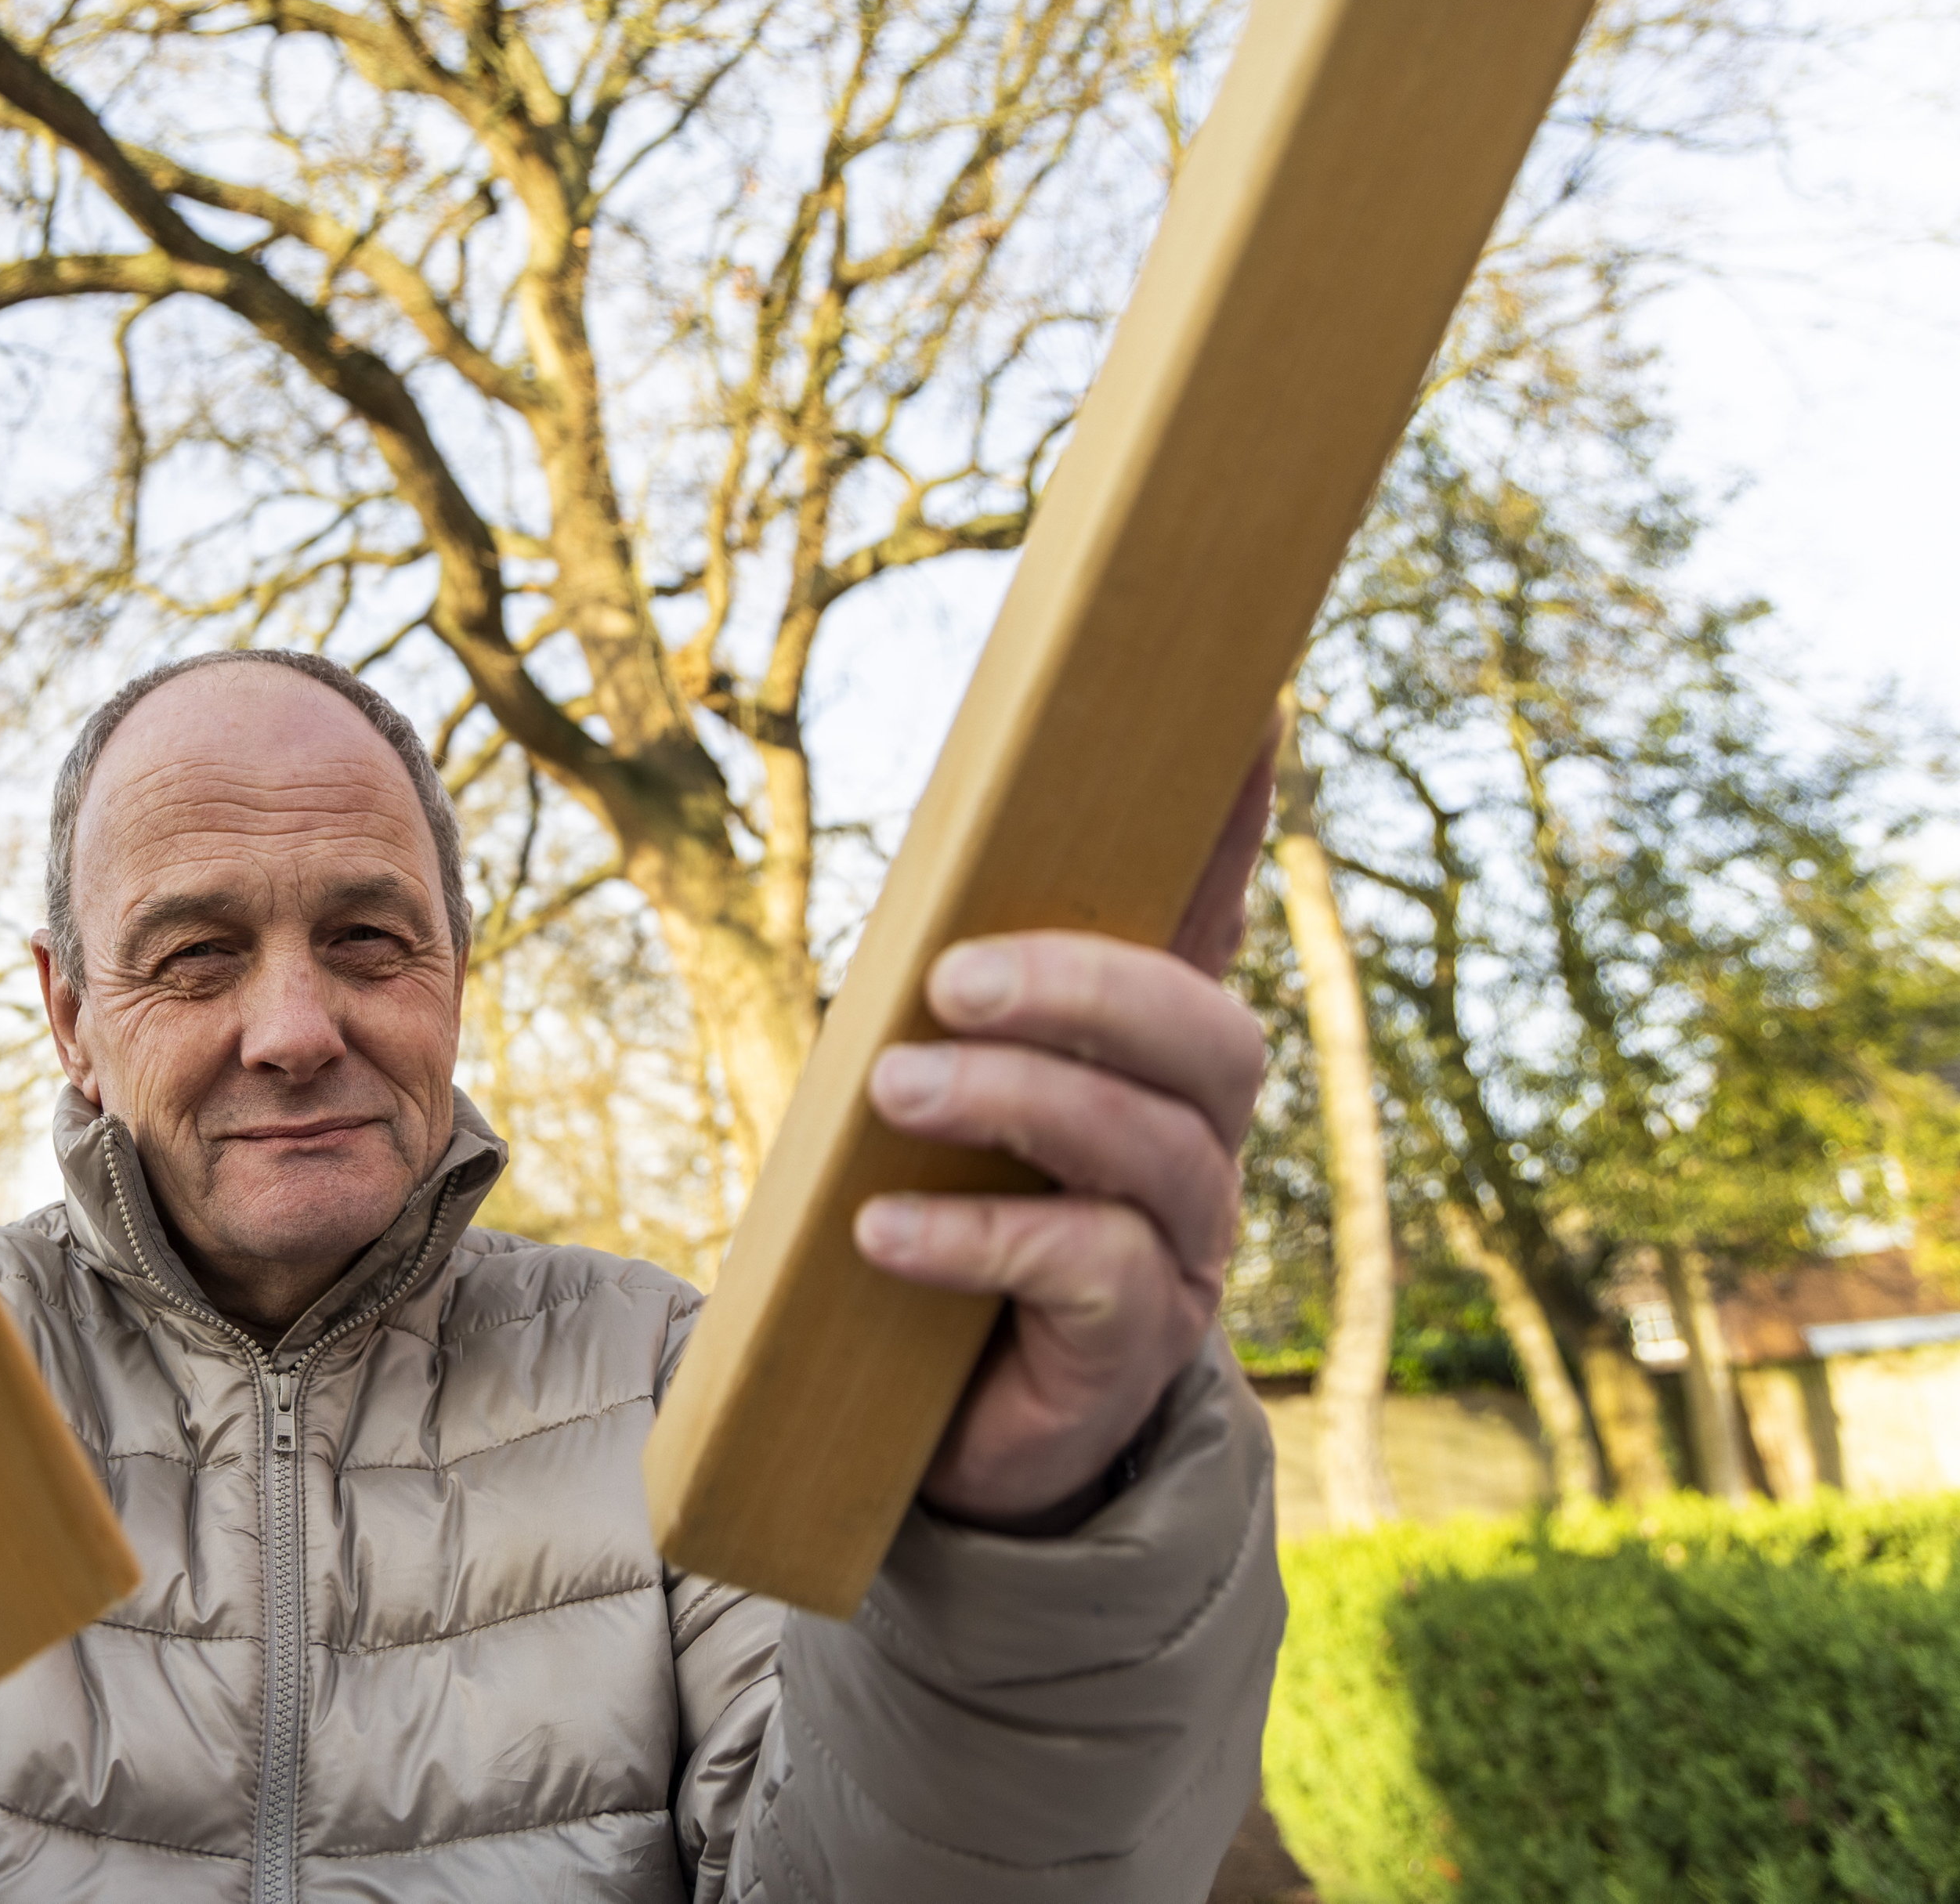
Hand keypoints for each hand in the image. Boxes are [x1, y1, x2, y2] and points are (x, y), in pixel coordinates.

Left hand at [855, 741, 1275, 1528]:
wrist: (928, 1430)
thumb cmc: (930, 1227)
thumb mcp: (926, 1105)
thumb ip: (946, 1018)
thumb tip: (910, 928)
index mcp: (1144, 1059)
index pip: (1206, 921)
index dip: (1234, 822)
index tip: (1252, 703)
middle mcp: (1193, 1139)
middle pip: (1206, 1036)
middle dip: (1085, 989)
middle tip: (948, 981)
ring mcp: (1180, 1243)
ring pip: (1150, 1145)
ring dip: (1016, 1100)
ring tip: (891, 1090)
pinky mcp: (1136, 1339)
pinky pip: (1090, 1268)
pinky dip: (979, 1238)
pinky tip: (883, 1230)